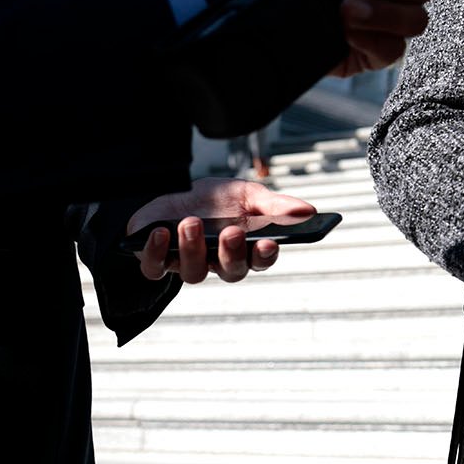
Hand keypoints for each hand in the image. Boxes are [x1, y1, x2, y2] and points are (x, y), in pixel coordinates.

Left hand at [126, 176, 317, 283]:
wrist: (177, 191)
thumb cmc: (216, 199)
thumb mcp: (248, 194)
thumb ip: (274, 204)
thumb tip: (307, 211)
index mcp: (245, 249)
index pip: (259, 261)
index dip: (265, 256)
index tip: (268, 243)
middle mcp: (218, 261)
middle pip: (230, 271)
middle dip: (231, 253)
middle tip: (231, 232)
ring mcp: (187, 263)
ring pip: (194, 272)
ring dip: (193, 249)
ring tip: (190, 222)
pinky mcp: (158, 260)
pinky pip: (155, 267)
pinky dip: (156, 252)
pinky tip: (159, 233)